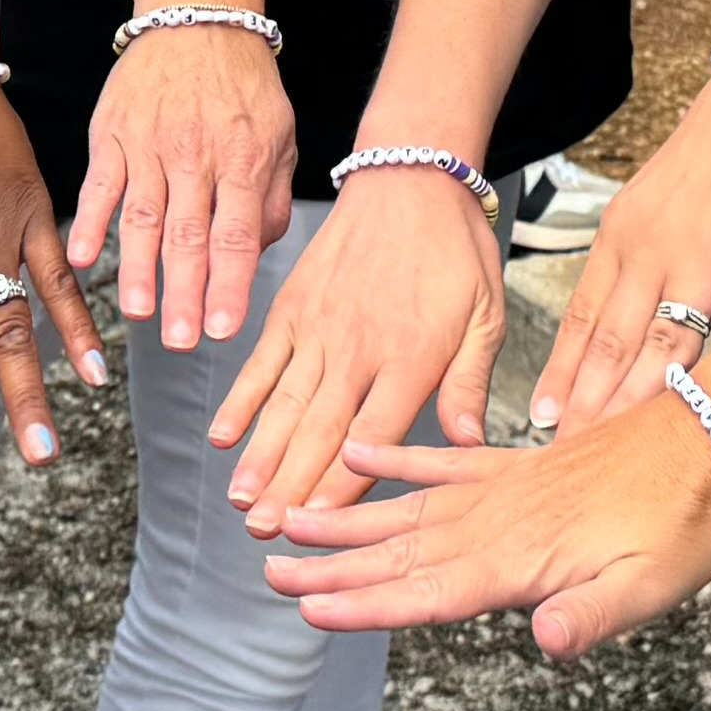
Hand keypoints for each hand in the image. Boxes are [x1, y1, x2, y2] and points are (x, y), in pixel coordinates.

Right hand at [63, 0, 291, 351]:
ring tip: (139, 312)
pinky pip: (100, 182)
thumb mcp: (281, 135)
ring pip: (142, 215)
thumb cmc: (244, 82)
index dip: (229, 285)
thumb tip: (257, 255)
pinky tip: (85, 257)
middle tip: (182, 339)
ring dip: (138, 269)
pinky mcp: (113, 131)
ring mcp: (150, 142)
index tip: (223, 328)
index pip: (238, 235)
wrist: (198, 14)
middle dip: (185, 293)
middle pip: (189, 234)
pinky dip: (92, 221)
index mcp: (245, 158)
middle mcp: (197, 153)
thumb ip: (273, 199)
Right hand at [216, 162, 500, 539]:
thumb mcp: (486, 316)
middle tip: (267, 534)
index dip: (343, 482)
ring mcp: (319, 328)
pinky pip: (261, 362)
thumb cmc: (456, 251)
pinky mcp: (292, 308)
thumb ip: (470, 383)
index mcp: (412, 356)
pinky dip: (241, 401)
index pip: (373, 434)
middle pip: (320, 430)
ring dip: (261, 457)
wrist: (411, 176)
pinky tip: (224, 439)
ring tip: (243, 503)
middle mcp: (358, 348)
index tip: (320, 525)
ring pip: (284, 404)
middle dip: (291, 487)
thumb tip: (470, 447)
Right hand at [262, 398, 710, 656]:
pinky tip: (359, 454)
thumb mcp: (652, 586)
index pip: (428, 592)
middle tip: (271, 574)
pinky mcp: (516, 466)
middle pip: (399, 553)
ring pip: (408, 511)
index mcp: (521, 560)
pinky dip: (399, 460)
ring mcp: (502, 489)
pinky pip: (444, 462)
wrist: (710, 439)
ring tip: (292, 522)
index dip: (367, 605)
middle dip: (333, 568)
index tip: (310, 611)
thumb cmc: (683, 523)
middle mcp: (497, 523)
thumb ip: (593, 615)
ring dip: (348, 520)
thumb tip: (546, 644)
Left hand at [537, 53, 710, 433]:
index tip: (542, 426)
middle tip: (570, 463)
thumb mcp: (652, 206)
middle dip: (589, 410)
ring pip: (666, 346)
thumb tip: (611, 335)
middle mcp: (655, 250)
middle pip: (614, 345)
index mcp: (621, 238)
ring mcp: (708, 256)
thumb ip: (633, 268)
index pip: (581, 321)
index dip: (562, 378)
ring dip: (642, 407)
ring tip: (623, 458)